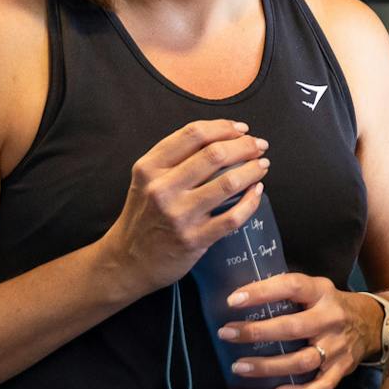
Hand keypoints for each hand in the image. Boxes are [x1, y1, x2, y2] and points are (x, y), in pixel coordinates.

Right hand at [102, 120, 270, 298]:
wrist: (127, 261)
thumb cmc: (143, 216)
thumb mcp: (146, 180)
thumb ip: (174, 159)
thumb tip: (221, 137)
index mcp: (150, 167)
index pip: (193, 135)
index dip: (224, 127)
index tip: (242, 129)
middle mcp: (162, 188)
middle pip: (215, 154)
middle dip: (245, 145)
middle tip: (260, 145)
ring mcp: (179, 215)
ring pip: (228, 183)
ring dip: (252, 170)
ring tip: (262, 165)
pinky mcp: (194, 239)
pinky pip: (233, 217)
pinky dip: (250, 201)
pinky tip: (257, 192)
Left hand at [217, 278, 379, 388]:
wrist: (372, 323)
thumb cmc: (330, 305)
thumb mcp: (315, 288)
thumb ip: (288, 292)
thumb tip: (242, 298)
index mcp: (321, 292)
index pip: (291, 286)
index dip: (262, 292)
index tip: (233, 300)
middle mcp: (330, 318)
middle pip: (292, 328)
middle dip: (257, 332)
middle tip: (227, 334)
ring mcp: (337, 346)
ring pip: (302, 360)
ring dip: (269, 366)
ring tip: (239, 367)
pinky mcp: (342, 369)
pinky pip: (321, 386)